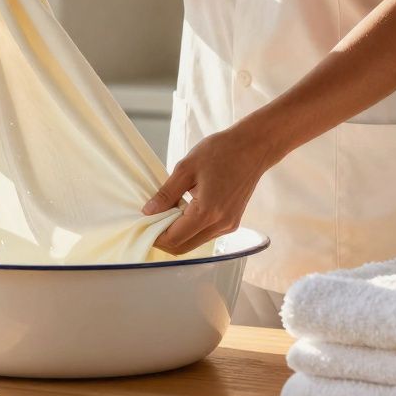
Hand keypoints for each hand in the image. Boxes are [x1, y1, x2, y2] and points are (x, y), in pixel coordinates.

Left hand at [143, 120, 282, 255]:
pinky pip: (205, 234)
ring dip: (177, 234)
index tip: (141, 225)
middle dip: (164, 239)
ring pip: (194, 242)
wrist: (253, 147)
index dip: (154, 236)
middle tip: (150, 221)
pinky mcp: (232, 222)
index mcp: (208, 212)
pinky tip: (183, 210)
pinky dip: (190, 228)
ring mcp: (228, 226)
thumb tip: (148, 212)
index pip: (174, 238)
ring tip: (166, 212)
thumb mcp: (186, 168)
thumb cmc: (221, 151)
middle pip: (184, 247)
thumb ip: (166, 193)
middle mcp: (220, 224)